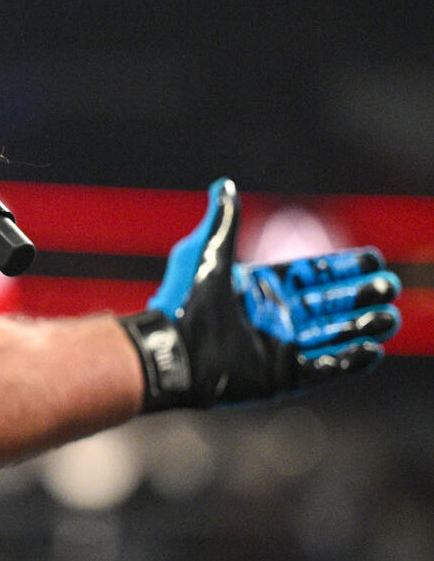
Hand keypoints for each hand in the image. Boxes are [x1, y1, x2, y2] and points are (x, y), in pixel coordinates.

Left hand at [120, 178, 401, 408]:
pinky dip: (348, 361)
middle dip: (359, 296)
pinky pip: (323, 369)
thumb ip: (223, 221)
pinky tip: (372, 350)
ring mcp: (277, 347)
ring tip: (389, 318)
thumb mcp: (205, 253)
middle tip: (389, 287)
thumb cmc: (184, 301)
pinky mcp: (280, 376)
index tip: (372, 260)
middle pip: (327, 304)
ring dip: (362, 326)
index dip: (341, 268)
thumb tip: (224, 184)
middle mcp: (272, 316)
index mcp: (258, 288)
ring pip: (331, 335)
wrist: (171, 352)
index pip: (309, 275)